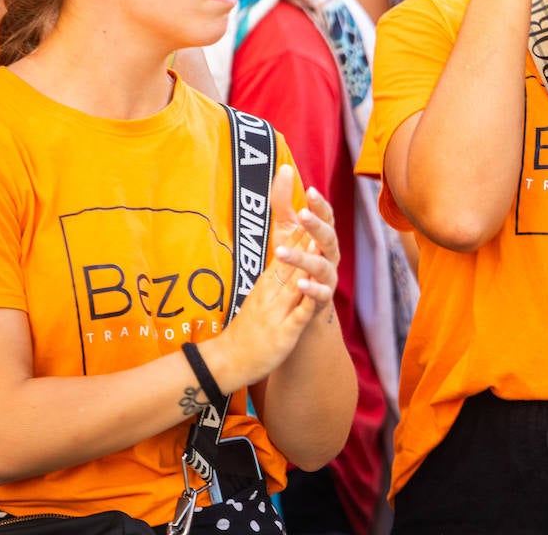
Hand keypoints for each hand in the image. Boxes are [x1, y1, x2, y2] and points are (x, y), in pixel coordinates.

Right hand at [208, 166, 338, 388]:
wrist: (229, 361)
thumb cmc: (251, 323)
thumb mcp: (264, 289)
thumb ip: (278, 264)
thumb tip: (287, 239)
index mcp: (272, 276)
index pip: (288, 239)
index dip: (299, 214)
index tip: (302, 186)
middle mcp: (274, 287)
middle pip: (292, 251)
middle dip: (303, 226)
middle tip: (309, 199)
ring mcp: (278, 308)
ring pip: (295, 280)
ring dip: (305, 260)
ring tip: (317, 241)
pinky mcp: (285, 332)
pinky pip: (298, 315)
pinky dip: (306, 302)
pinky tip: (314, 290)